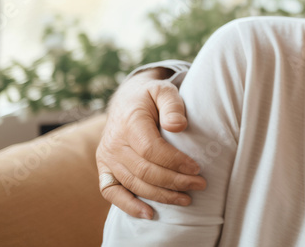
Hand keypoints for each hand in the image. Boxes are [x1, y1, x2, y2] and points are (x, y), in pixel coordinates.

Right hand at [96, 68, 206, 218]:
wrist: (126, 100)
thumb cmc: (150, 97)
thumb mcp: (163, 90)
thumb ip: (172, 105)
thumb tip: (178, 126)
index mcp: (129, 122)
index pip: (151, 150)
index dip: (175, 162)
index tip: (197, 169)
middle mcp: (114, 143)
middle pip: (145, 170)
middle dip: (174, 182)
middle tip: (199, 185)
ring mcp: (106, 158)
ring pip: (134, 184)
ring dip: (161, 195)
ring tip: (186, 199)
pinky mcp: (104, 169)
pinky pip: (111, 192)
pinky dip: (128, 206)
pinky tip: (149, 214)